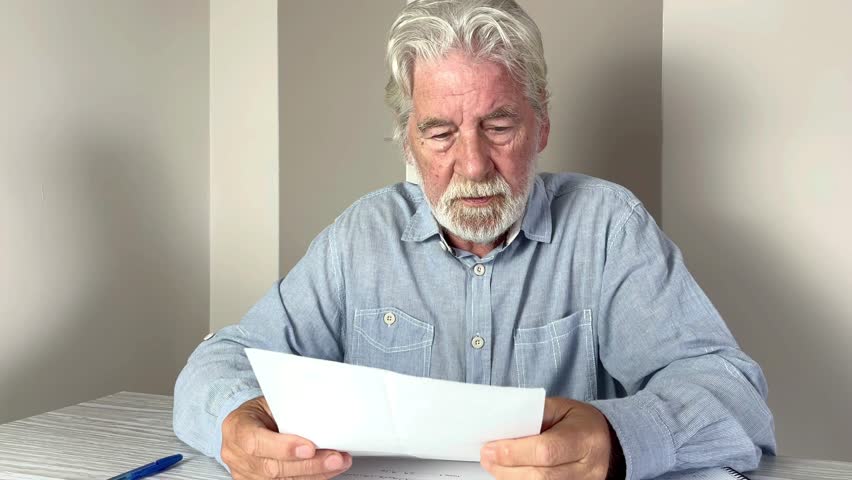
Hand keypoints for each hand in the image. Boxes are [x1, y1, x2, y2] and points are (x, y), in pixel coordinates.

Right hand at [221, 396, 352, 478]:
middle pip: (273, 467)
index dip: (284, 447)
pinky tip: (325, 472)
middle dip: (309, 465)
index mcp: (237, 428)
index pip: (256, 442)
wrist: (246, 423)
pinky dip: (309, 478)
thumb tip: (320, 414)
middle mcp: (237, 454)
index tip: (310, 448)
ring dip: (314, 473)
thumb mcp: (269, 402)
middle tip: (335, 458)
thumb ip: (288, 410)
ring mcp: (245, 472)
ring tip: (337, 463)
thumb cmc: (259, 411)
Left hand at [479, 397, 622, 479]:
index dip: (514, 452)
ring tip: (495, 466)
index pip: (546, 451)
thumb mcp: (560, 408)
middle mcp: (588, 468)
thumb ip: (533, 416)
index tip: (491, 448)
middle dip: (506, 468)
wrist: (606, 442)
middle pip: (540, 476)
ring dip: (510, 478)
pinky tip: (510, 475)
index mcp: (585, 438)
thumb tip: (501, 427)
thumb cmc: (579, 423)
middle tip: (487, 458)